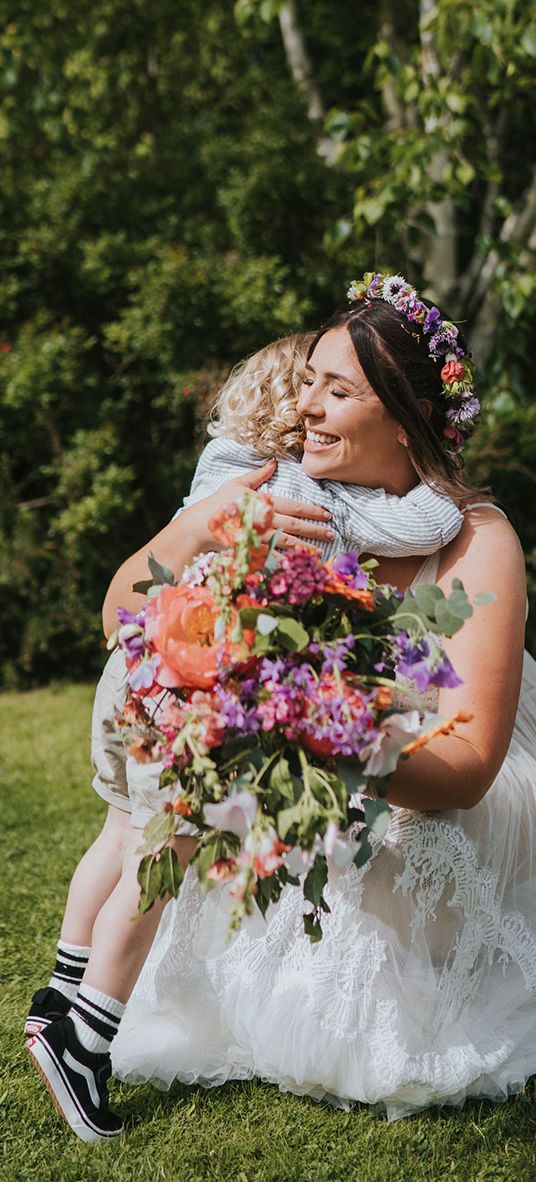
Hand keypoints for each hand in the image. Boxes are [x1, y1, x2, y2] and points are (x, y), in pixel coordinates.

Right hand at [191, 459, 333, 550]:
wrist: (201, 525)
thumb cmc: (219, 502)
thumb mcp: (238, 483)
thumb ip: (259, 474)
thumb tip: (274, 462)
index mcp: (264, 501)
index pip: (295, 506)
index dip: (313, 510)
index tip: (327, 513)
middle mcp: (265, 519)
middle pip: (296, 525)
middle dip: (316, 529)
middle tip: (332, 532)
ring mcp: (259, 536)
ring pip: (288, 542)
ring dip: (306, 547)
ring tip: (321, 551)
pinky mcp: (252, 550)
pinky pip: (272, 556)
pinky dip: (287, 561)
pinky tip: (299, 564)